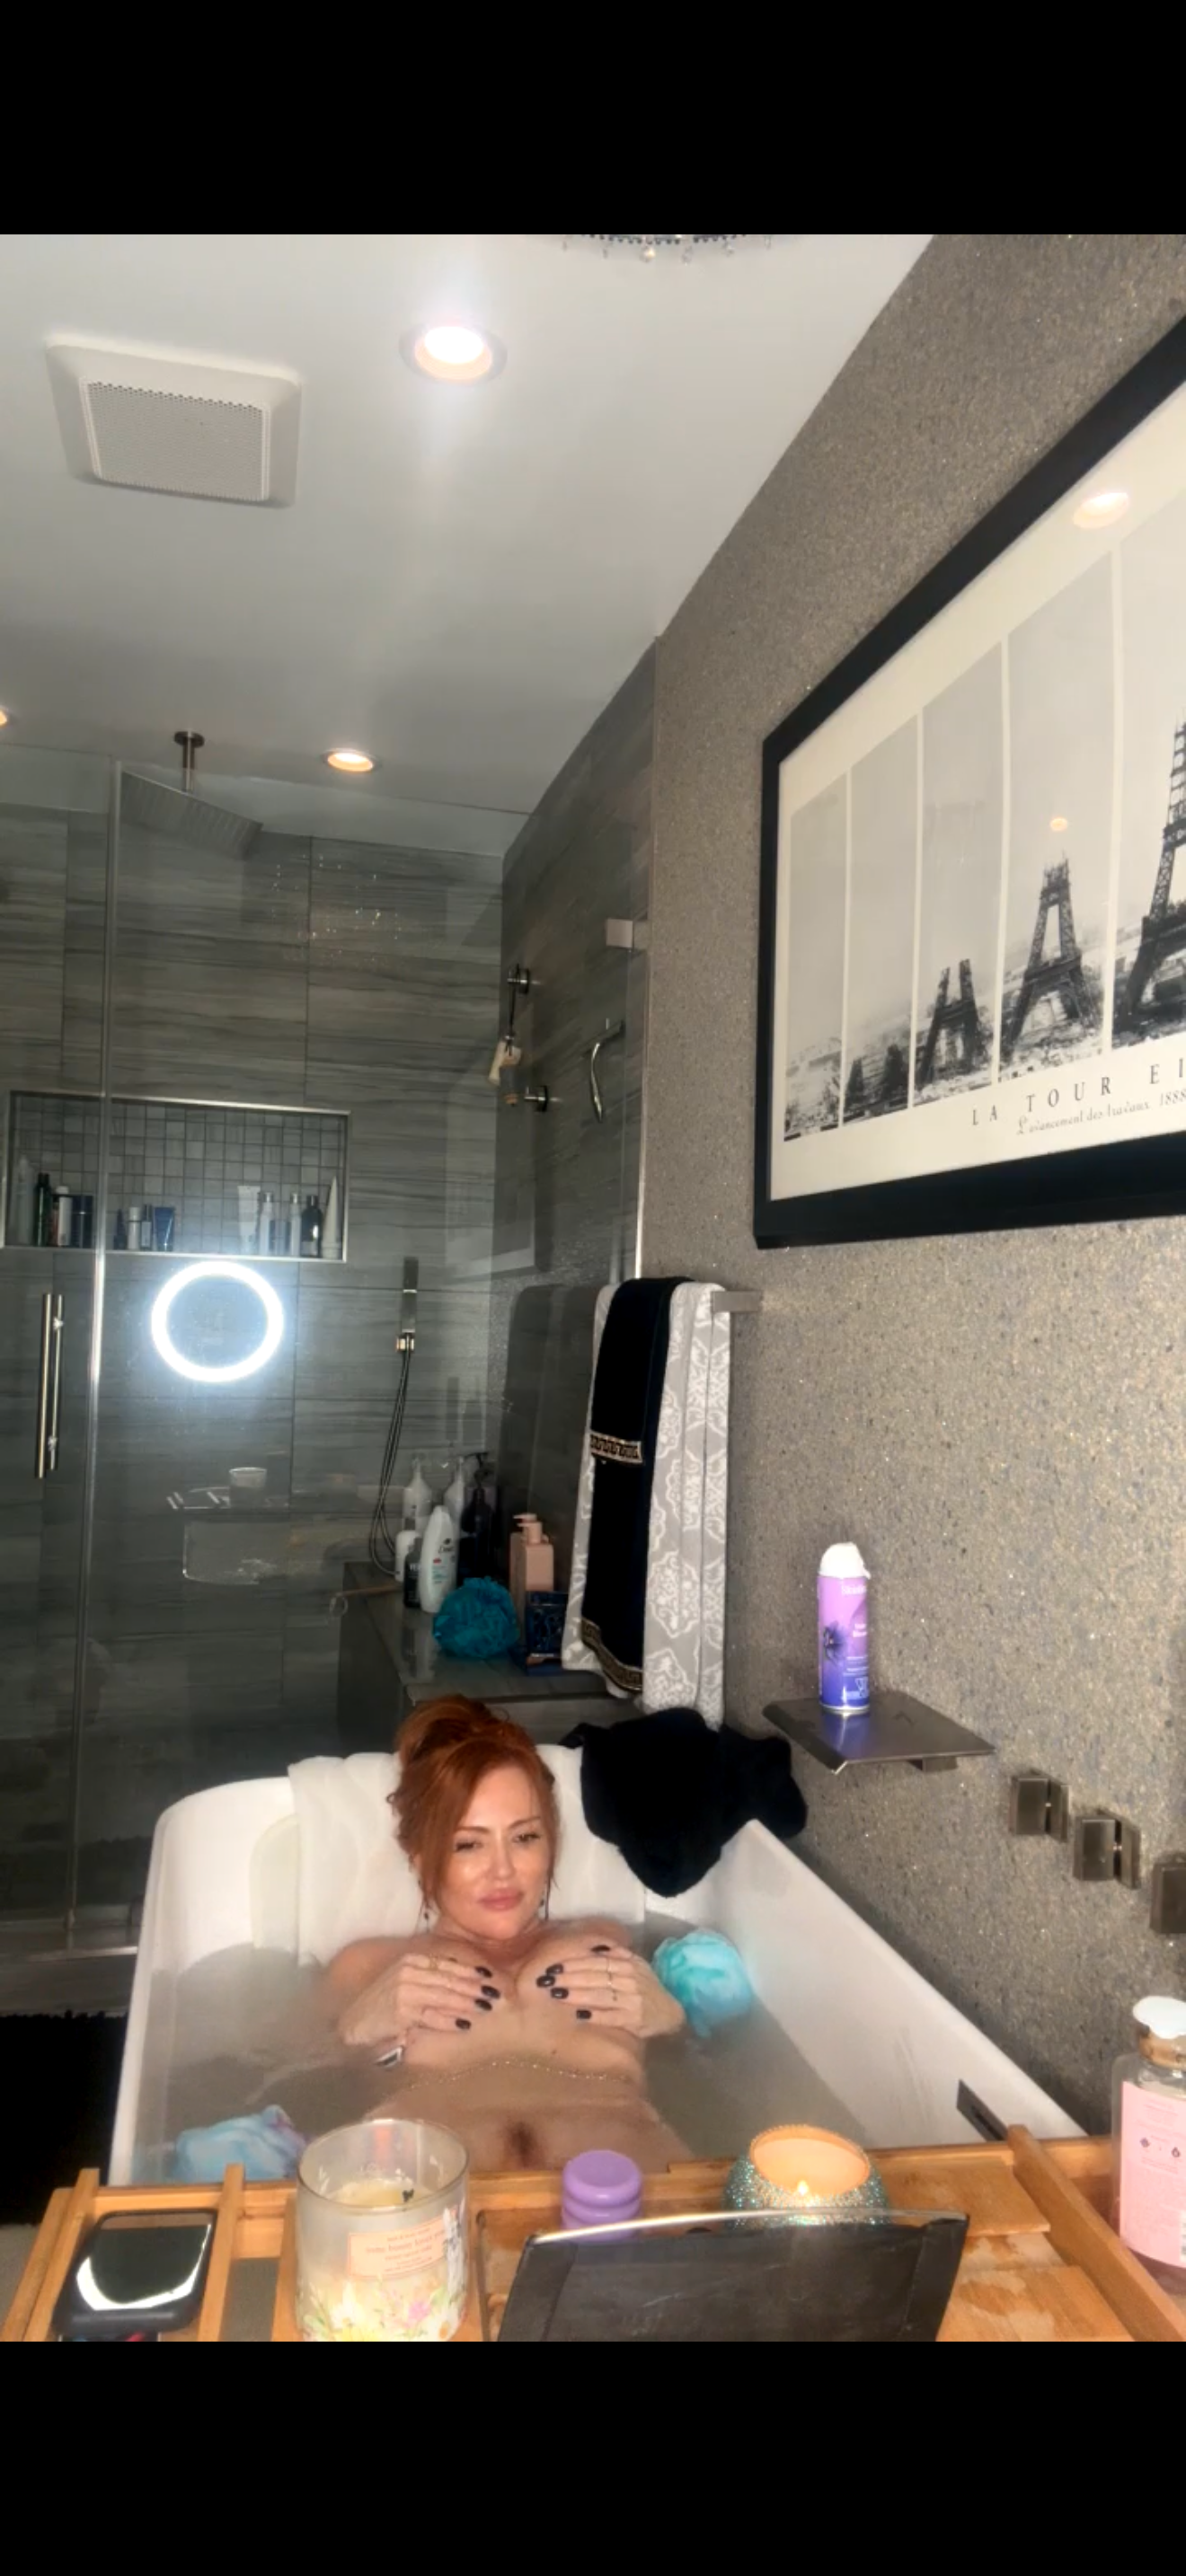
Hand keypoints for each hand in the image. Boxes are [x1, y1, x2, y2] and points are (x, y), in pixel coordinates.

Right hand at [338, 1950, 504, 2051]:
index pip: (447, 1965)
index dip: (470, 1971)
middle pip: (448, 1979)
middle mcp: (407, 1971)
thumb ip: (430, 1977)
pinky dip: (449, 2020)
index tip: (490, 1977)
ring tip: (486, 2008)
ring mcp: (403, 1990)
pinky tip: (464, 2024)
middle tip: (496, 1994)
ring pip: (443, 1996)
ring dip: (467, 2002)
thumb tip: (464, 1978)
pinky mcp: (400, 2011)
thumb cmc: (384, 2004)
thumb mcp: (406, 1982)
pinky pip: (430, 2015)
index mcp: (411, 1961)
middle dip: (474, 1987)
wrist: (355, 2023)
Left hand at [536, 1940, 684, 2039]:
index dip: (573, 1963)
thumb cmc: (646, 1988)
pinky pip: (611, 2017)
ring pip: (600, 1995)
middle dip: (569, 1978)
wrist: (670, 2013)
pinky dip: (595, 2015)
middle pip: (594, 1977)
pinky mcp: (634, 2019)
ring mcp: (632, 2000)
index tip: (553, 1966)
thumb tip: (592, 1946)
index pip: (596, 1961)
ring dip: (577, 1995)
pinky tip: (579, 2015)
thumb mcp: (636, 1966)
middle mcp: (630, 1979)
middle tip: (547, 1981)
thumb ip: (616, 1954)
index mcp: (628, 1963)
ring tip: (557, 1995)